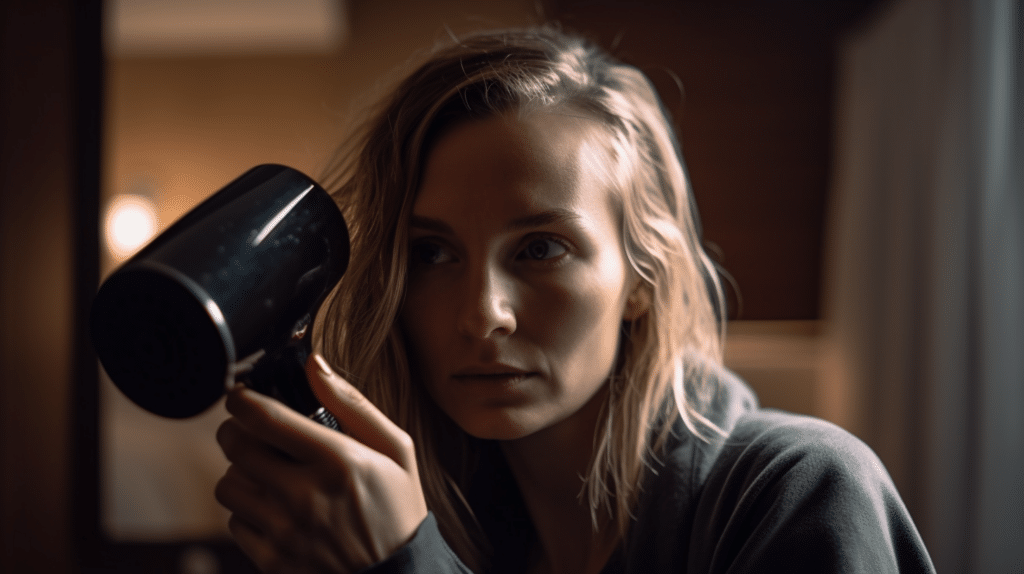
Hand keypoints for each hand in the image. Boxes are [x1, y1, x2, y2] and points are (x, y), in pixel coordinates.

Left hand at [215, 354, 427, 572]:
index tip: (241, 396)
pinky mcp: (272, 561)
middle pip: (236, 447)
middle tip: (251, 432)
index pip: (264, 417)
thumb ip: (352, 404)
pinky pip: (234, 523)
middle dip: (236, 431)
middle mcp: (305, 495)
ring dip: (240, 473)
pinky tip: (274, 510)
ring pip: (228, 485)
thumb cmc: (398, 511)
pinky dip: (247, 512)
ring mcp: (285, 531)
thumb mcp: (395, 450)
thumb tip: (315, 364)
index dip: (241, 399)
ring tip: (265, 473)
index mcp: (337, 461)